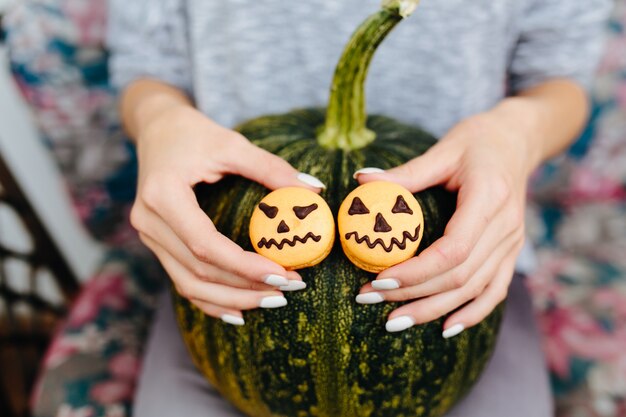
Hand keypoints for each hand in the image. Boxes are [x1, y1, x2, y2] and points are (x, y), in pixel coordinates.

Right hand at [130, 105, 324, 324]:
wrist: (156, 129)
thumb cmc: (194, 134)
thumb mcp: (233, 144)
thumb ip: (271, 168)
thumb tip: (314, 191)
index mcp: (163, 195)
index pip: (206, 245)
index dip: (244, 266)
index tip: (283, 274)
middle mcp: (149, 221)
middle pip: (198, 272)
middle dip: (245, 288)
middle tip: (288, 290)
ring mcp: (149, 236)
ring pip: (188, 284)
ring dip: (231, 300)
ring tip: (271, 301)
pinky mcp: (157, 243)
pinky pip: (182, 280)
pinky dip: (210, 299)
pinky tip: (239, 311)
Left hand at [354, 110, 538, 335]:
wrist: (518, 142)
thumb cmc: (479, 141)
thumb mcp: (444, 150)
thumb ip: (406, 172)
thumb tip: (361, 181)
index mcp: (489, 199)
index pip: (453, 250)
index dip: (416, 271)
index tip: (380, 279)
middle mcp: (505, 227)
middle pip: (459, 276)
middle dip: (413, 294)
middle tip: (370, 298)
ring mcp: (512, 243)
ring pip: (474, 289)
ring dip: (433, 309)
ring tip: (395, 321)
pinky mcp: (511, 251)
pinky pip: (494, 290)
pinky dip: (473, 313)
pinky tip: (446, 328)